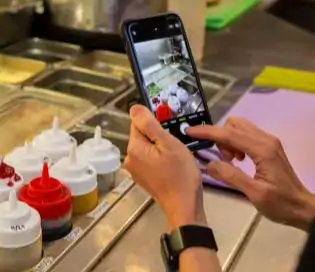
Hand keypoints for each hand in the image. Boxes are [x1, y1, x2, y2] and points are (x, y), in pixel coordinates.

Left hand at [125, 105, 206, 230]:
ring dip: (160, 147)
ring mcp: (135, 170)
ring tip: (175, 156)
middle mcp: (129, 158)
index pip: (138, 122)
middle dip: (158, 136)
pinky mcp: (143, 177)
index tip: (169, 131)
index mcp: (133, 148)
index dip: (154, 123)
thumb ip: (149, 124)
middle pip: (142, 135)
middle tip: (175, 144)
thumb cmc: (180, 173)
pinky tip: (171, 165)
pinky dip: (159, 158)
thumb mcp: (168, 143)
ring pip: (147, 147)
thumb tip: (134, 108)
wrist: (184, 205)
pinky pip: (149, 159)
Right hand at [187, 118, 314, 230]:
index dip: (207, 132)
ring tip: (230, 162)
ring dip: (228, 140)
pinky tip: (238, 161)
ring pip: (240, 128)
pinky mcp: (269, 147)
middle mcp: (266, 140)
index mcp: (262, 149)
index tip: (190, 131)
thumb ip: (232, 176)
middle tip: (223, 160)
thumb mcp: (254, 193)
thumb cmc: (280, 204)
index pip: (229, 134)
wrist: (303, 208)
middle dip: (220, 137)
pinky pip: (246, 136)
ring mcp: (269, 142)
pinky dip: (236, 143)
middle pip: (234, 125)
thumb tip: (209, 164)